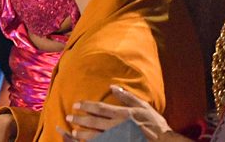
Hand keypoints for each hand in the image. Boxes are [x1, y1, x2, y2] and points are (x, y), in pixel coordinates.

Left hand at [61, 85, 179, 141]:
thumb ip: (127, 97)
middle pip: (95, 122)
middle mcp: (119, 126)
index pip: (100, 109)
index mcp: (124, 114)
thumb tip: (113, 86)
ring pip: (96, 136)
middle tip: (69, 116)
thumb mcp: (143, 107)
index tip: (76, 104)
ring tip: (74, 131)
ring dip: (83, 134)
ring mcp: (118, 138)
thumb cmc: (155, 124)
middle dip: (80, 119)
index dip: (87, 106)